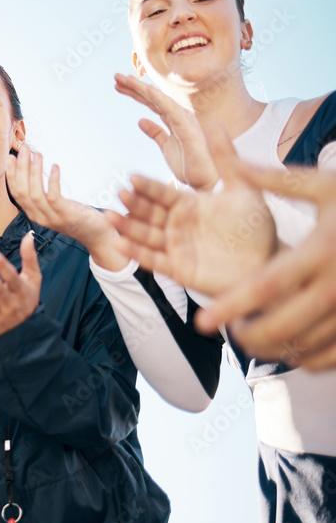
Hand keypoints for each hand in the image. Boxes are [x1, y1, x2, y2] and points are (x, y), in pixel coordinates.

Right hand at [6, 147, 125, 270]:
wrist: (96, 234)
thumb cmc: (76, 215)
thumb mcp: (54, 206)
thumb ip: (43, 194)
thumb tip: (33, 172)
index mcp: (33, 213)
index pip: (15, 193)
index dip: (11, 174)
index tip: (11, 157)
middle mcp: (38, 217)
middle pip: (22, 191)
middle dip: (21, 168)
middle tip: (25, 149)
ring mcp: (51, 217)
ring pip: (34, 193)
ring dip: (34, 171)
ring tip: (38, 154)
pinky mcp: (65, 215)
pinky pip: (53, 196)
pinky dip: (52, 180)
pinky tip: (55, 166)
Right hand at [107, 128, 276, 296]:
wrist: (267, 262)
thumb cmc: (257, 227)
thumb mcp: (243, 189)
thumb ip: (227, 159)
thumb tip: (216, 123)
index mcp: (189, 204)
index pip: (163, 193)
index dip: (148, 186)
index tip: (132, 176)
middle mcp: (178, 224)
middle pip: (150, 212)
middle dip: (134, 204)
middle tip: (119, 193)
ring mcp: (175, 246)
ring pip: (145, 234)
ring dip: (127, 226)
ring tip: (109, 217)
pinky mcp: (177, 269)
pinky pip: (153, 260)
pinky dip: (136, 253)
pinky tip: (120, 244)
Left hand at [115, 74, 218, 189]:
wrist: (207, 184)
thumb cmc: (190, 167)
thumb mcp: (167, 149)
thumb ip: (156, 134)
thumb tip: (141, 120)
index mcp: (175, 121)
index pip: (152, 103)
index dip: (136, 93)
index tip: (118, 86)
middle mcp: (180, 117)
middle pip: (154, 98)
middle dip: (135, 86)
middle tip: (115, 77)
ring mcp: (185, 121)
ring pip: (160, 99)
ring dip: (142, 88)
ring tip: (123, 79)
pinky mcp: (188, 130)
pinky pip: (171, 110)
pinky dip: (158, 98)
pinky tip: (145, 89)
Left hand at [197, 164, 335, 369]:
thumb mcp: (328, 186)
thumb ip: (281, 180)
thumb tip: (238, 163)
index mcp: (320, 251)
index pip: (265, 287)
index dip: (230, 306)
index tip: (200, 323)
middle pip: (281, 327)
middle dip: (247, 336)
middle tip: (230, 333)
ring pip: (304, 347)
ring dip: (272, 348)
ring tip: (253, 338)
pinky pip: (328, 358)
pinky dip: (303, 358)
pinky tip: (289, 346)